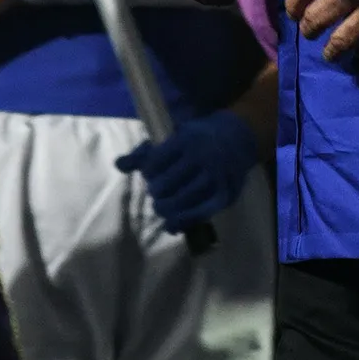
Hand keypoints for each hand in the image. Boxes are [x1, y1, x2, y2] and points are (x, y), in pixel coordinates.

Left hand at [115, 110, 258, 231]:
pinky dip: (183, 222)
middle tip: (157, 193)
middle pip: (168, 184)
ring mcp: (216, 176)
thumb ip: (146, 152)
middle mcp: (203, 157)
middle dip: (157, 192)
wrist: (239, 137)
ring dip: (167, 208)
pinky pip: (201, 213)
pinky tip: (172, 224)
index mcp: (187, 139)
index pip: (156, 162)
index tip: (150, 174)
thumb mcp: (174, 135)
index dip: (149, 172)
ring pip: (183, 200)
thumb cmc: (199, 137)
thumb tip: (119, 165)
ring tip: (162, 207)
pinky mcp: (225, 194)